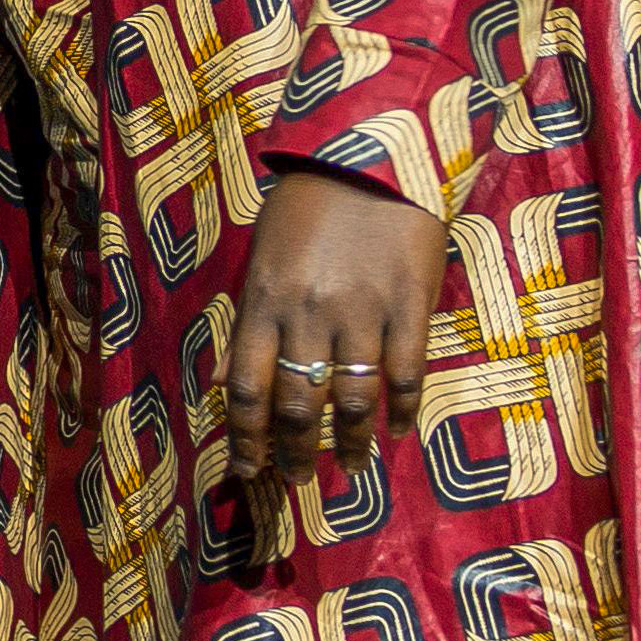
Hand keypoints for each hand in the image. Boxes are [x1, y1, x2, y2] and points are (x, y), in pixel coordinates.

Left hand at [226, 167, 443, 490]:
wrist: (368, 160)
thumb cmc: (306, 208)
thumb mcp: (262, 256)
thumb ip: (251, 319)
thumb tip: (231, 382)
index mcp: (263, 299)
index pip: (246, 386)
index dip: (246, 437)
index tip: (248, 470)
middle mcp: (308, 312)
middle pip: (298, 404)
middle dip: (294, 452)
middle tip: (296, 480)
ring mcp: (362, 312)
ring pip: (354, 400)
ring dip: (351, 443)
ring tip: (351, 468)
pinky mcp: (409, 307)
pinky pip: (406, 375)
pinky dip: (400, 411)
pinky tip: (395, 432)